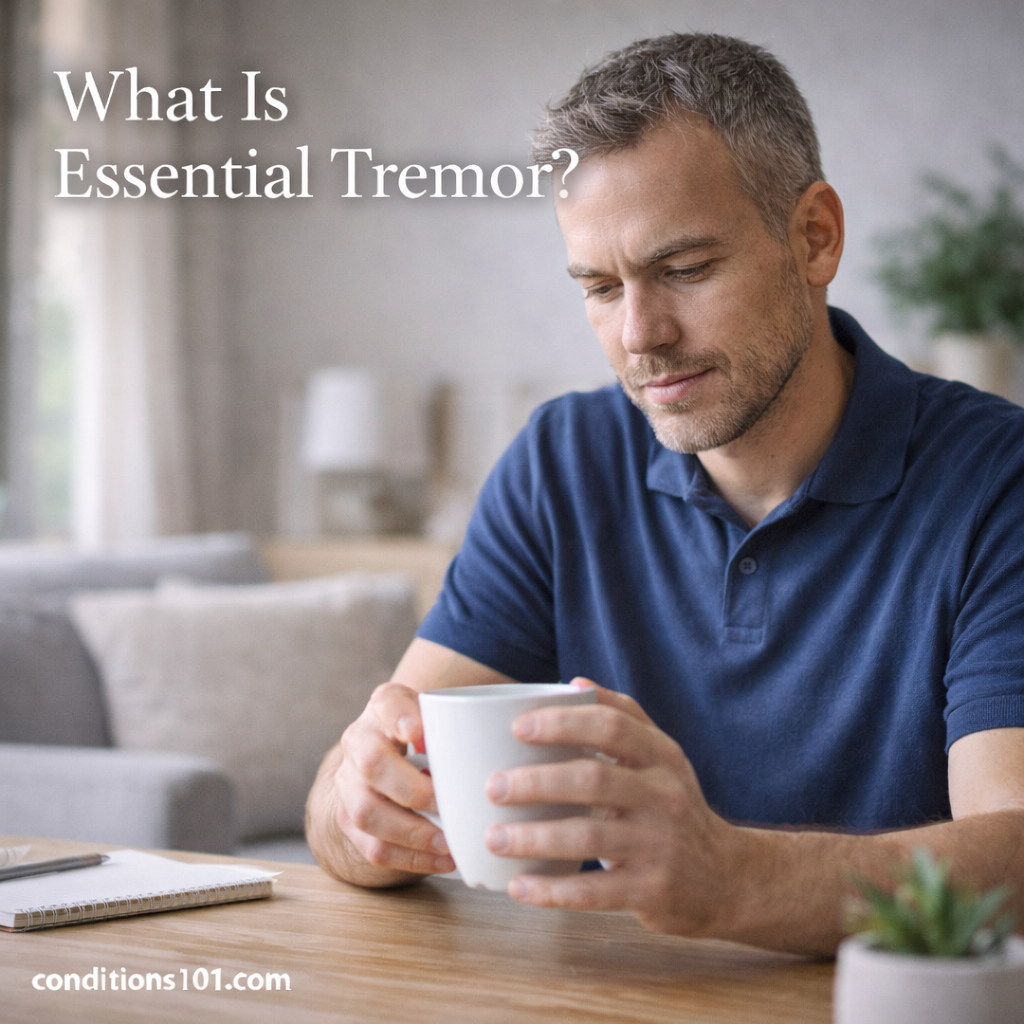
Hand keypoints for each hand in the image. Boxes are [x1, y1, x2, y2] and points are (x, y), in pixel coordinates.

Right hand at [333, 682, 455, 877]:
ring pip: (367, 813)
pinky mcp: (348, 819)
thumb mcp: (439, 713)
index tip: (417, 731)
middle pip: (372, 765)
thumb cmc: (427, 732)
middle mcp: (357, 741)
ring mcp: (347, 783)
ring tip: (450, 843)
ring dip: (412, 833)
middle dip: (414, 790)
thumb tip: (466, 750)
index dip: (399, 716)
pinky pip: (373, 848)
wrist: (389, 751)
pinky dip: (411, 859)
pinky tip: (443, 860)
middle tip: (450, 804)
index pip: (387, 703)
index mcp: (382, 708)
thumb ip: (454, 721)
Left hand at [482, 679, 741, 935]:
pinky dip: (552, 890)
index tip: (518, 728)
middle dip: (536, 782)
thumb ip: (623, 718)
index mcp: (661, 756)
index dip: (563, 723)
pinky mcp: (653, 891)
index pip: (613, 726)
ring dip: (534, 837)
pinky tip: (518, 886)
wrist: (728, 878)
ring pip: (589, 837)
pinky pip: (594, 892)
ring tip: (493, 838)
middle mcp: (664, 796)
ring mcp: (660, 845)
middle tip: (493, 787)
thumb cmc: (675, 807)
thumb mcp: (662, 758)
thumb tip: (573, 682)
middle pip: (593, 779)